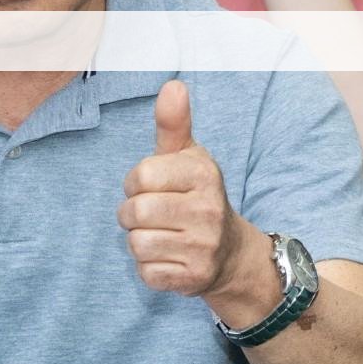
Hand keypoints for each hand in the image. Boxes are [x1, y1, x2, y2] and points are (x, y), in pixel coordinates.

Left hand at [118, 80, 250, 298]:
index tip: (151, 187)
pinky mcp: (194, 278)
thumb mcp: (187, 157)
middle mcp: (208, 209)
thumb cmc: (196, 196)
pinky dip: (149, 268)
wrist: (230, 253)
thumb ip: (173, 124)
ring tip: (161, 235)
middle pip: (134, 212)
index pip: (140, 176)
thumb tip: (173, 85)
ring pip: (136, 244)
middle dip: (132, 214)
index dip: (136, 183)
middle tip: (152, 214)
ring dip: (139, 242)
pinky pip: (146, 273)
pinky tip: (169, 258)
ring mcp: (203, 246)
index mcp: (203, 174)